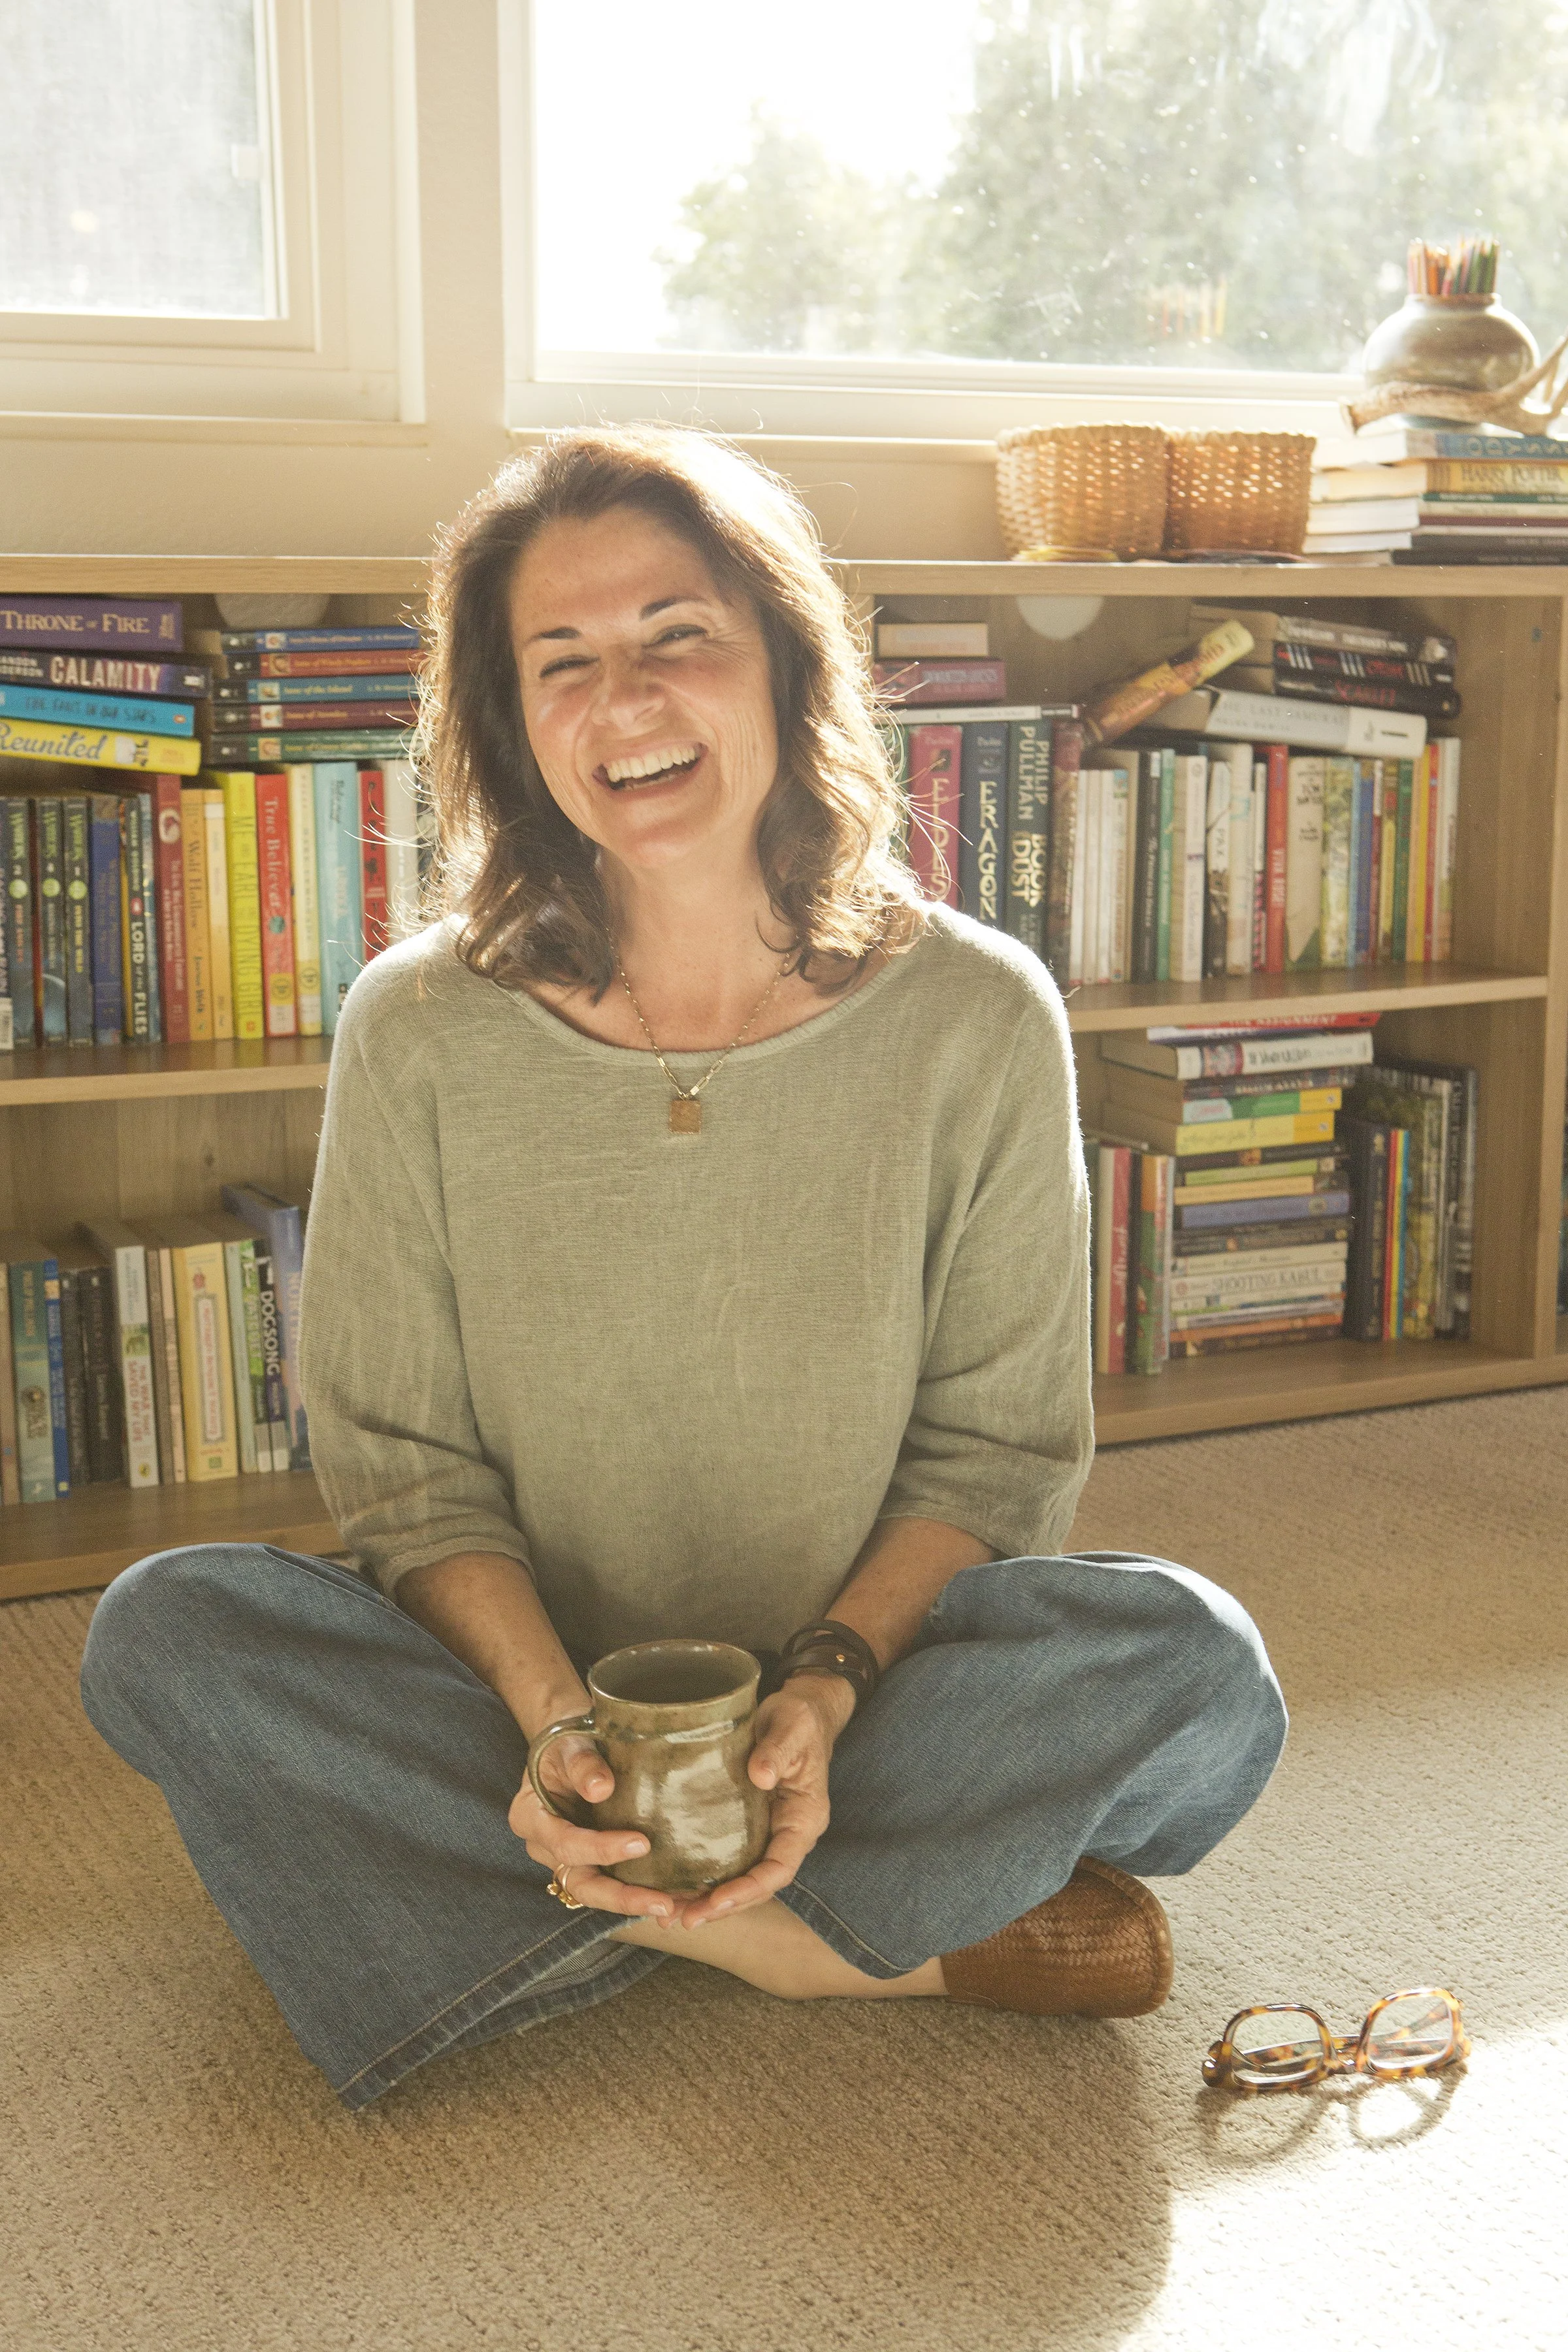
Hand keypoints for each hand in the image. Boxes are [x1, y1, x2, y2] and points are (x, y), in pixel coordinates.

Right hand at [507, 1728, 680, 1923]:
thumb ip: (581, 1763)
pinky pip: (612, 1882)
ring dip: (633, 1902)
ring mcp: (568, 1857)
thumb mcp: (569, 1742)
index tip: (641, 1843)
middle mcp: (545, 1846)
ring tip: (671, 1907)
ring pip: (597, 1891)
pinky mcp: (591, 1860)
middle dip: (621, 1898)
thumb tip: (600, 1789)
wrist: (571, 1743)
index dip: (601, 1848)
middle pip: (580, 1883)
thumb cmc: (567, 1738)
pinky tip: (672, 1898)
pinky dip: (639, 1891)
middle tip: (662, 1903)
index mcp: (530, 1817)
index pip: (566, 1843)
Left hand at [676, 1672, 853, 1928]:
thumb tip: (762, 1776)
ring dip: (709, 1900)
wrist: (798, 1710)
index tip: (717, 1901)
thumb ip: (777, 1751)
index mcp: (804, 1819)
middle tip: (684, 1920)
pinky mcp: (747, 1823)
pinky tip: (675, 1885)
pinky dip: (705, 1876)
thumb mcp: (791, 1727)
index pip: (780, 1868)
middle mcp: (786, 1833)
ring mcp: (767, 1831)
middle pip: (757, 1885)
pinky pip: (728, 1858)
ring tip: (673, 1916)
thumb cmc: (798, 1718)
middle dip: (722, 1907)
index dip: (750, 1890)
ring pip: (741, 1877)